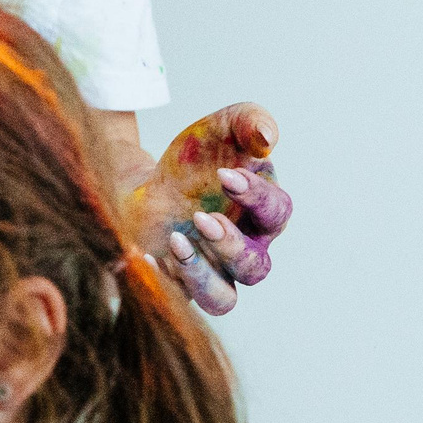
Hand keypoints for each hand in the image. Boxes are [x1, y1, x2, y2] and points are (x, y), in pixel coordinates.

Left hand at [122, 103, 292, 314]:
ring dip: (202, 275)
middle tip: (200, 218)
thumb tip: (268, 139)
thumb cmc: (196, 159)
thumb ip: (249, 122)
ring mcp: (212, 272)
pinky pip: (181, 301)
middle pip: (256, 267)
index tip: (224, 175)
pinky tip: (148, 255)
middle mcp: (245, 250)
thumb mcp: (222, 128)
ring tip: (175, 240)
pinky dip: (166, 283)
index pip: (277, 213)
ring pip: (224, 299)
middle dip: (230, 244)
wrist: (145, 181)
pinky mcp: (179, 284)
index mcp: (263, 213)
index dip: (256, 197)